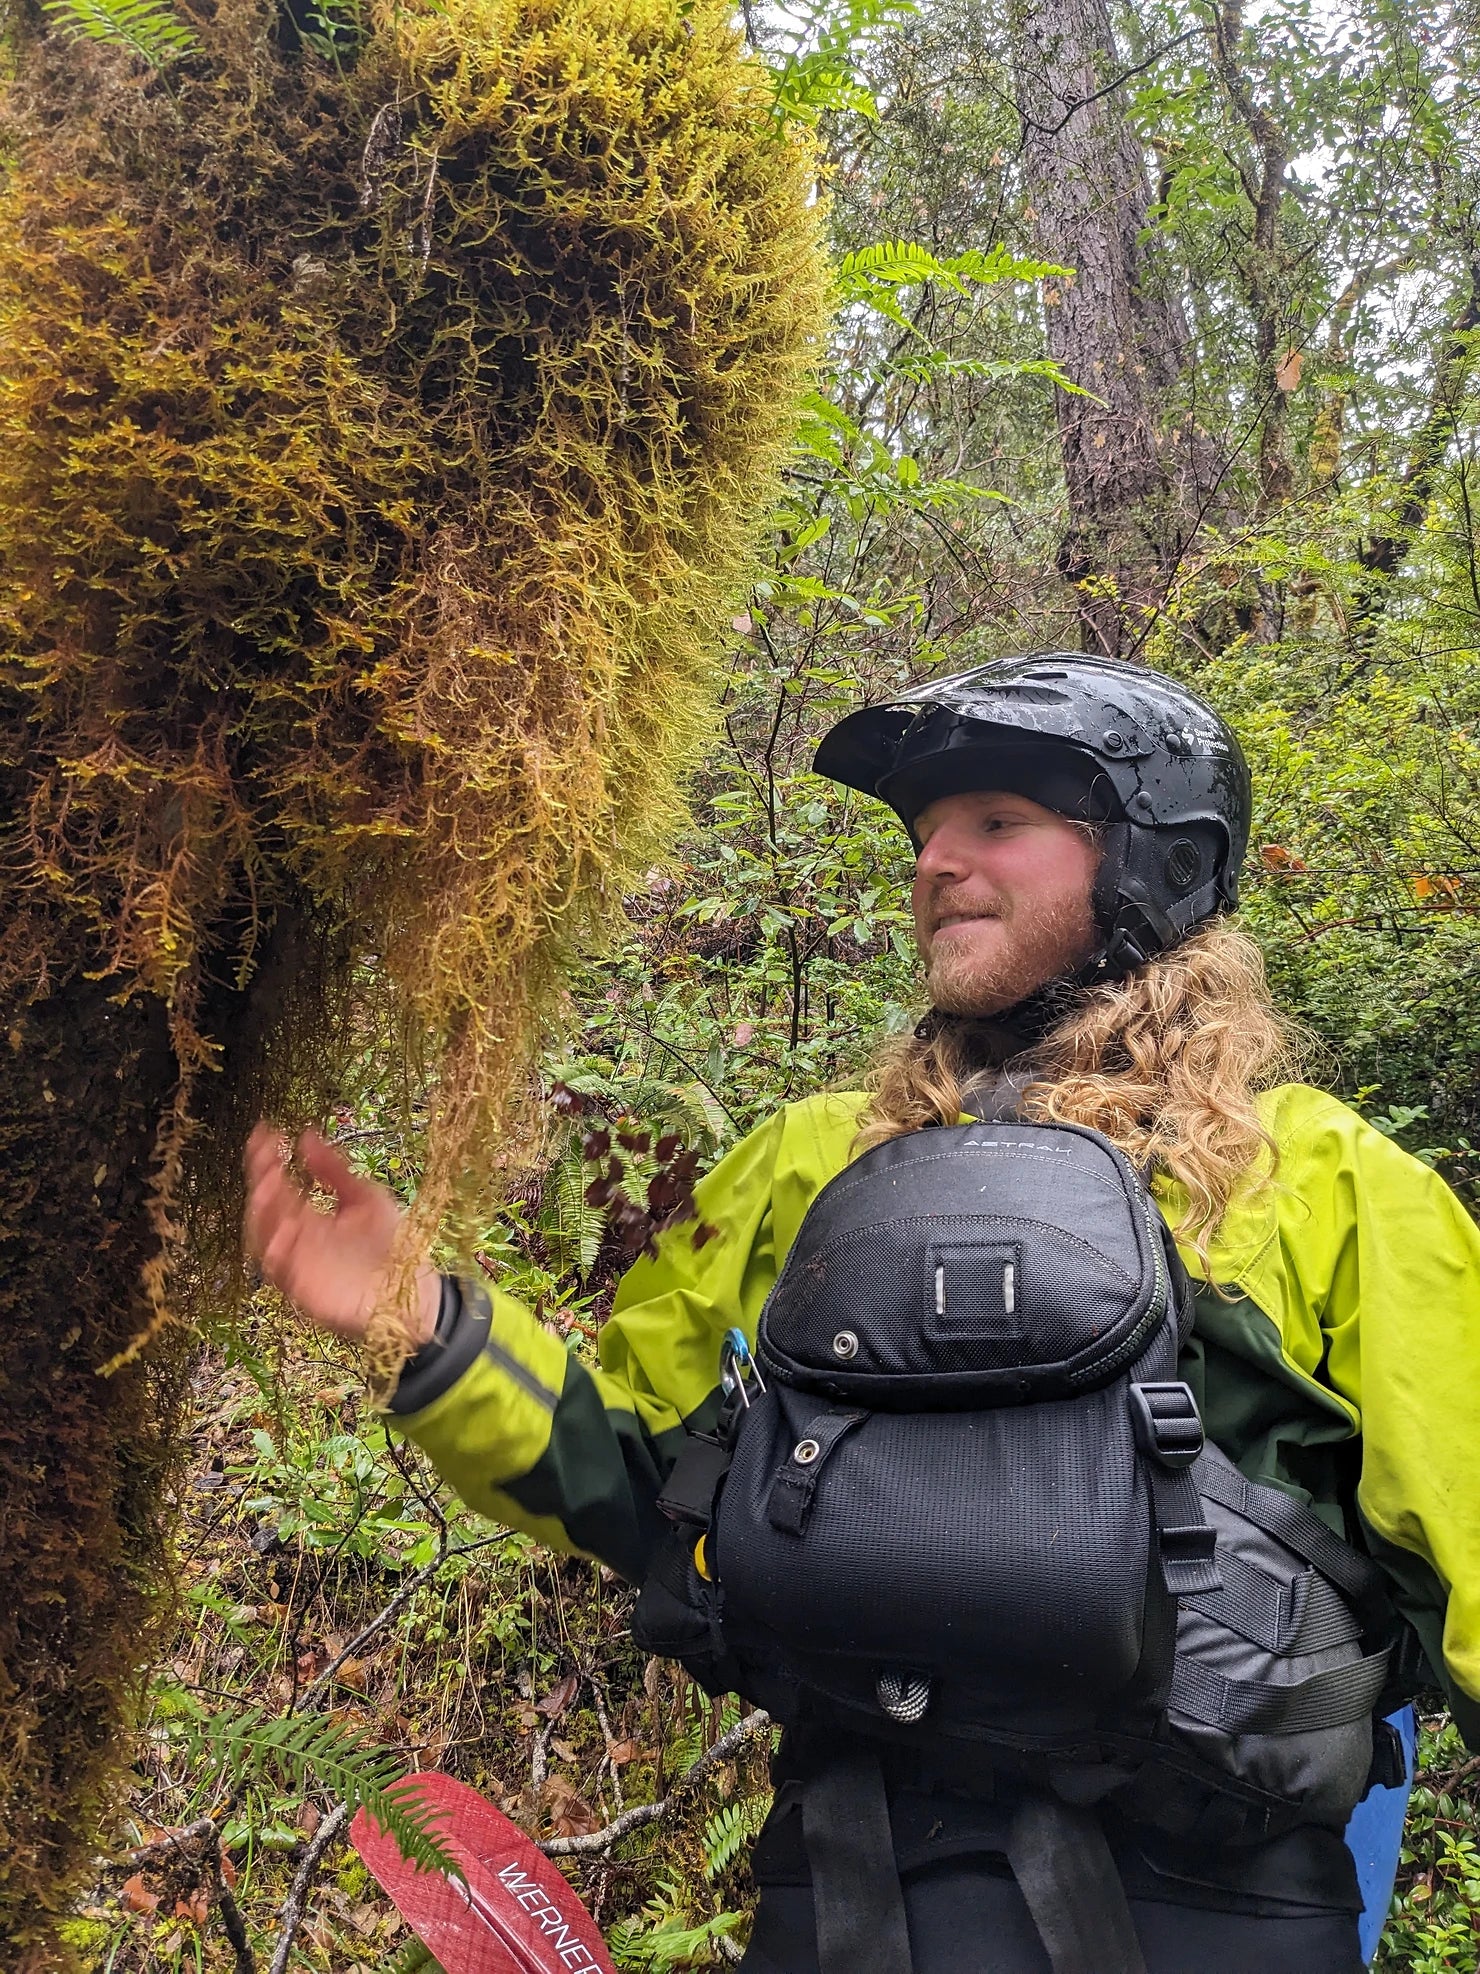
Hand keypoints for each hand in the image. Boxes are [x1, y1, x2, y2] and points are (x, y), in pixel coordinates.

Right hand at [243, 1123, 439, 1345]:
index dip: (267, 1158)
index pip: (277, 1183)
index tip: (265, 1132)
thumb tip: (306, 1134)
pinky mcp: (303, 1287)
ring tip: (269, 1183)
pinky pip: (281, 1269)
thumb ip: (334, 1169)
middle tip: (267, 1158)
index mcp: (307, 1216)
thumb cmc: (390, 1244)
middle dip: (262, 1180)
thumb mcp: (365, 1197)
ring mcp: (297, 1262)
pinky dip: (278, 1248)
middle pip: (265, 1206)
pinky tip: (286, 1226)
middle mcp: (295, 1238)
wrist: (411, 1290)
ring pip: (264, 1236)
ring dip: (263, 1210)